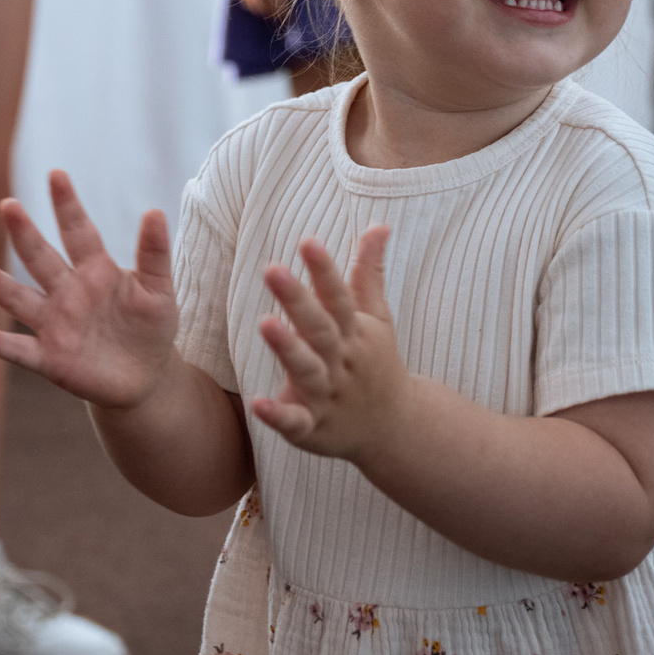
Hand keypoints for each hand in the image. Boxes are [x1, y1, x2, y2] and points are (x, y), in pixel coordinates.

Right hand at [0, 170, 180, 410]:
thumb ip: (155, 254)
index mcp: (95, 270)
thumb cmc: (151, 327)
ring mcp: (54, 324)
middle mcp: (67, 292)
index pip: (78, 231)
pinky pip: (17, 349)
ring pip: (20, 299)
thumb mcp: (159, 290)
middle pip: (41, 258)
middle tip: (8, 205)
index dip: (67, 205)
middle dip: (25, 233)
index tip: (56, 174)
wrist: (146, 377)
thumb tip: (156, 211)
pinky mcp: (49, 358)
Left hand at [250, 227, 406, 463]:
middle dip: (299, 300)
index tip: (308, 241)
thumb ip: (369, 273)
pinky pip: (296, 422)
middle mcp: (341, 361)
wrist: (395, 428)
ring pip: (308, 371)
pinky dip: (279, 415)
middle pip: (320, 328)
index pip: (339, 297)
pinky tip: (258, 403)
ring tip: (265, 323)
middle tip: (273, 270)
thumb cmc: (376, 364)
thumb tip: (379, 225)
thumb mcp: (378, 318)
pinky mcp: (314, 428)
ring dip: (289, 349)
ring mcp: (328, 395)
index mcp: (353, 332)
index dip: (324, 270)